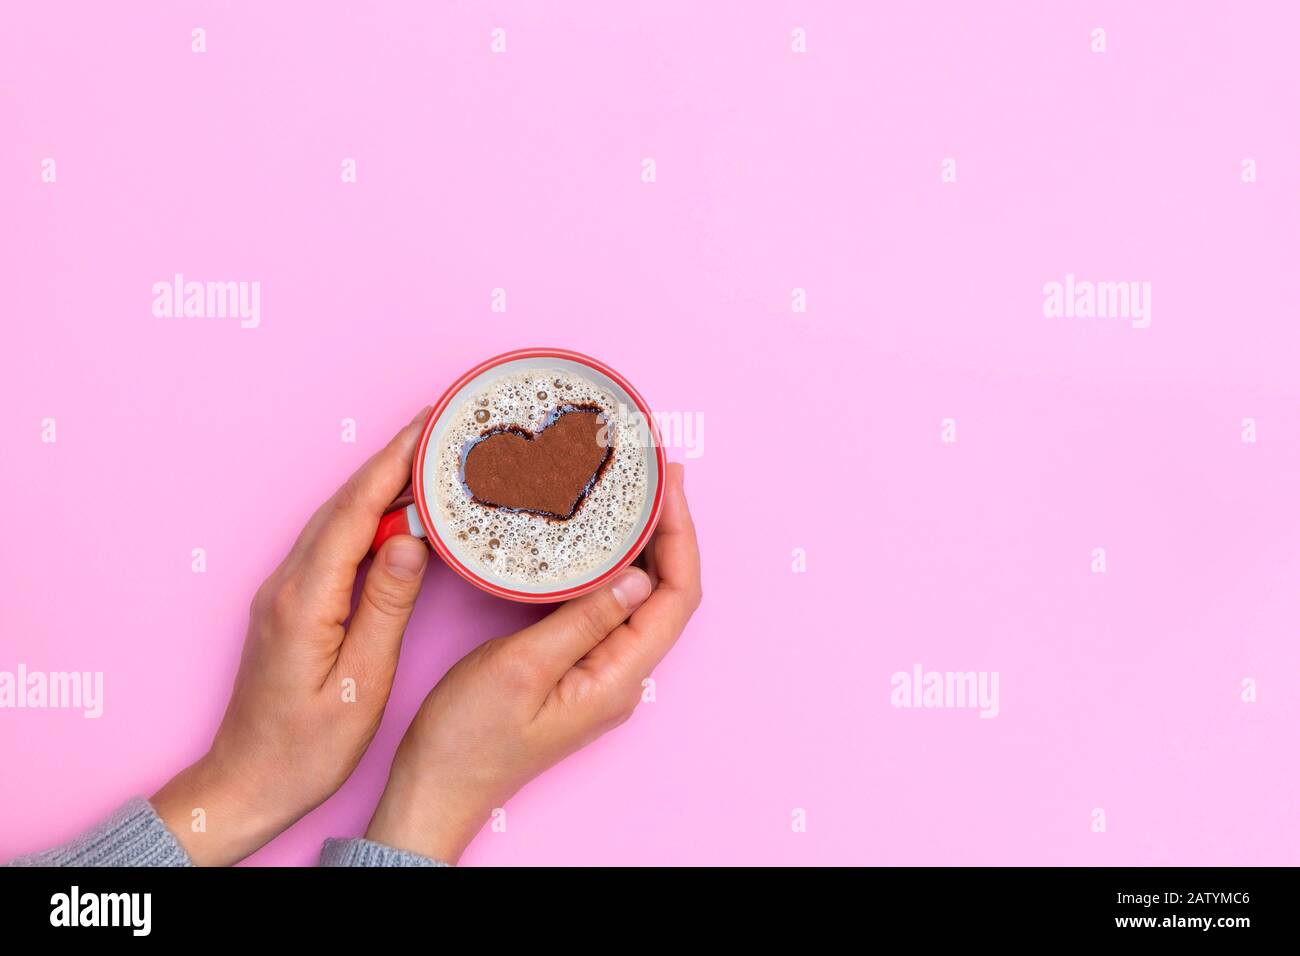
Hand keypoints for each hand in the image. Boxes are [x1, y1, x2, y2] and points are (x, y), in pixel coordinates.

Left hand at [152, 407, 432, 864]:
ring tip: (425, 460)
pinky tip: (394, 518)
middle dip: (391, 459)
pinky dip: (366, 517)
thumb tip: (410, 539)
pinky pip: (331, 544)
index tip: (427, 427)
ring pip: (336, 520)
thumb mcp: (362, 682)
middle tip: (438, 428)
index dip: (393, 463)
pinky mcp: (291, 605)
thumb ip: (386, 606)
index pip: (356, 512)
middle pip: (344, 504)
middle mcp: (287, 585)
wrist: (248, 783)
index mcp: (306, 601)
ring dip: (379, 485)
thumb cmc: (307, 748)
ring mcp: (284, 593)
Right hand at [364, 463, 700, 862]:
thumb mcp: (522, 668)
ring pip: (641, 597)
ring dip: (644, 544)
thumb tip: (639, 576)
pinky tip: (596, 537)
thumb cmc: (469, 739)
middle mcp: (621, 676)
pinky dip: (612, 566)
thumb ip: (583, 620)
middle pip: (668, 593)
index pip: (677, 596)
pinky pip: (609, 607)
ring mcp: (600, 673)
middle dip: (669, 528)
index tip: (668, 482)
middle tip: (656, 471)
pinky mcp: (576, 668)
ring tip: (635, 490)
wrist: (436, 788)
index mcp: (618, 679)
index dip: (680, 533)